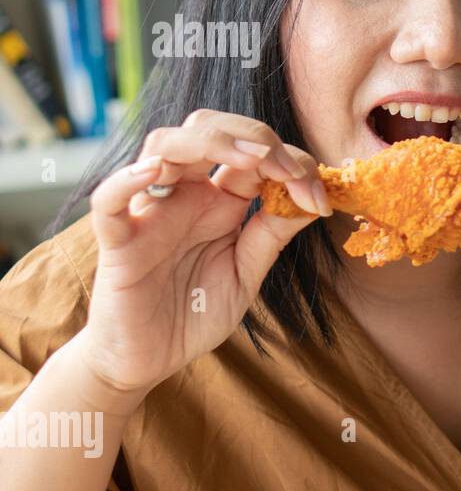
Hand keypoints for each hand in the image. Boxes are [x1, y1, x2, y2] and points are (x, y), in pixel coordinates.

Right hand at [79, 109, 331, 398]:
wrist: (151, 360)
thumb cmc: (196, 312)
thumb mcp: (247, 272)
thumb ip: (273, 233)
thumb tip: (315, 198)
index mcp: (221, 200)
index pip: (254, 154)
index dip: (292, 163)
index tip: (321, 196)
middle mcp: (185, 195)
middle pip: (210, 130)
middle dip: (256, 138)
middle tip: (290, 168)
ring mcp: (150, 212)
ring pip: (163, 145)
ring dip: (209, 140)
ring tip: (252, 158)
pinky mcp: (117, 242)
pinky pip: (109, 201)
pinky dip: (126, 180)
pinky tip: (156, 173)